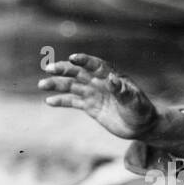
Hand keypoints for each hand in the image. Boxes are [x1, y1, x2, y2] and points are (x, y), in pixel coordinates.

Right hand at [39, 53, 158, 140]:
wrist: (141, 126)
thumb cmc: (141, 110)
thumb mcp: (134, 101)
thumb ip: (122, 91)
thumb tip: (112, 79)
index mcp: (111, 76)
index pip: (95, 65)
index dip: (84, 60)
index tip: (72, 58)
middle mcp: (99, 82)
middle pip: (78, 73)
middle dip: (64, 70)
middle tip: (49, 68)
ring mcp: (93, 94)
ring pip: (71, 86)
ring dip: (56, 84)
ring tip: (42, 85)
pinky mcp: (89, 106)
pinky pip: (73, 102)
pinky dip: (61, 101)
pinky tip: (49, 101)